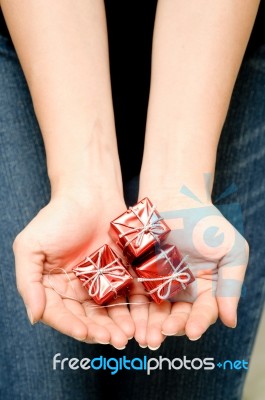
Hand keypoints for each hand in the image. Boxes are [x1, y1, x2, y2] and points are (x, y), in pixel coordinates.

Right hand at [13, 191, 134, 348]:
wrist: (89, 193)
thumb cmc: (57, 217)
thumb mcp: (30, 247)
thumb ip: (28, 282)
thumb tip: (34, 317)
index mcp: (52, 286)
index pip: (60, 313)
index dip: (71, 325)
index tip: (84, 333)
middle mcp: (75, 289)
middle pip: (86, 317)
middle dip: (99, 331)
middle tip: (114, 340)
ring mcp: (100, 283)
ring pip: (109, 311)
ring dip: (118, 324)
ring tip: (128, 334)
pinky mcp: (121, 274)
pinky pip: (127, 295)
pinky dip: (133, 309)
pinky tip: (140, 318)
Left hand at [129, 193, 248, 348]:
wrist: (175, 196)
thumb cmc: (207, 221)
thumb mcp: (231, 250)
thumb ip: (231, 285)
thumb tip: (230, 322)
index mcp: (207, 287)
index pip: (205, 311)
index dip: (199, 322)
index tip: (193, 331)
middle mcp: (185, 290)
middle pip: (179, 316)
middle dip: (172, 328)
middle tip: (160, 337)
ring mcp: (162, 284)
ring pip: (158, 311)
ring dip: (152, 326)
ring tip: (145, 337)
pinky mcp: (142, 276)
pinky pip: (139, 296)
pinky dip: (137, 310)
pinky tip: (132, 320)